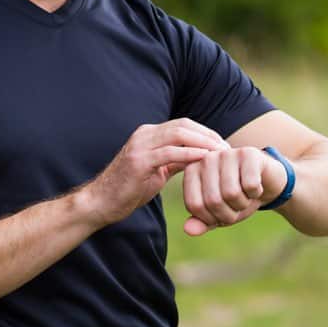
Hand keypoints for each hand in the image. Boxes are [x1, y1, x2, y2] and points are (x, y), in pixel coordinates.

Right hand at [83, 118, 226, 227]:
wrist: (101, 202)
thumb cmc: (129, 188)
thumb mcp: (156, 171)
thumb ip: (174, 161)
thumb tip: (199, 157)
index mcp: (148, 134)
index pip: (183, 124)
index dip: (205, 132)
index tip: (223, 145)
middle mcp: (144, 134)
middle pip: (183, 125)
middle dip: (208, 135)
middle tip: (226, 148)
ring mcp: (140, 145)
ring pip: (178, 134)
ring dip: (203, 142)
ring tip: (220, 153)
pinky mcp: (139, 161)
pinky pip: (169, 153)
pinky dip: (189, 154)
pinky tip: (204, 160)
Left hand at [182, 146, 287, 235]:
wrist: (266, 182)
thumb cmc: (238, 197)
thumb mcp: (219, 213)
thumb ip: (202, 221)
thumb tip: (189, 230)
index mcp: (192, 170)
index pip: (194, 205)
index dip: (210, 219)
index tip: (221, 213)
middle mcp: (206, 158)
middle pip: (213, 200)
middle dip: (229, 214)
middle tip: (237, 206)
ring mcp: (227, 153)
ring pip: (231, 193)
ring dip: (243, 204)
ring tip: (246, 195)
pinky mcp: (248, 153)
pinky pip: (250, 185)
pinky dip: (256, 193)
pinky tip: (256, 185)